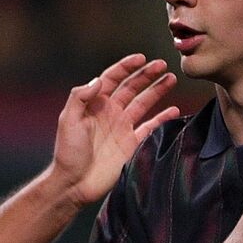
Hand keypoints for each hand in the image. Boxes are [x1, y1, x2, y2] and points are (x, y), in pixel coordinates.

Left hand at [49, 54, 179, 205]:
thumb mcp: (68, 121)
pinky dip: (162, 119)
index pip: (113, 79)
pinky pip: (150, 127)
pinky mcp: (131, 144)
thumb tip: (98, 80)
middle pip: (132, 88)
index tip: (141, 58)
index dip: (126, 67)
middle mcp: (110, 113)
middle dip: (147, 75)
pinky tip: (174, 110)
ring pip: (143, 104)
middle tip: (163, 64)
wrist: (74, 183)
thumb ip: (80, 98)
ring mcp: (122, 128)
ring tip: (171, 78)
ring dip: (157, 91)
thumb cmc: (68, 153)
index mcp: (94, 105)